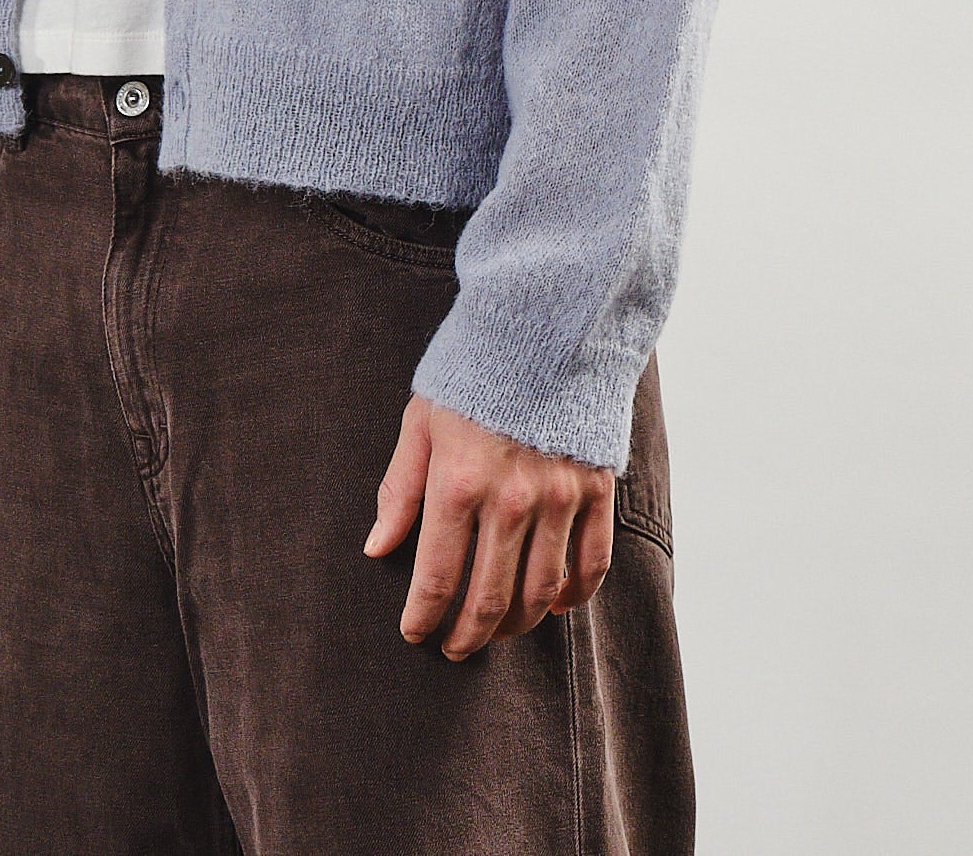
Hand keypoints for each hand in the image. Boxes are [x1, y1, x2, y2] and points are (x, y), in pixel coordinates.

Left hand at [363, 395, 614, 657]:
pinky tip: (555, 606)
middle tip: (454, 649)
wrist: (543, 322)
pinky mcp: (595, 489)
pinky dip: (574, 596)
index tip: (415, 634)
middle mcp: (511, 500)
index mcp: (458, 483)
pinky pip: (591, 564)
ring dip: (516, 625)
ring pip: (540, 592)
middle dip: (468, 635)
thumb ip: (401, 490)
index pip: (437, 578)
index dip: (423, 618)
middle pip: (490, 598)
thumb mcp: (422, 421)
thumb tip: (377, 548)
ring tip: (497, 631)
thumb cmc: (472, 371)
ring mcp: (559, 497)